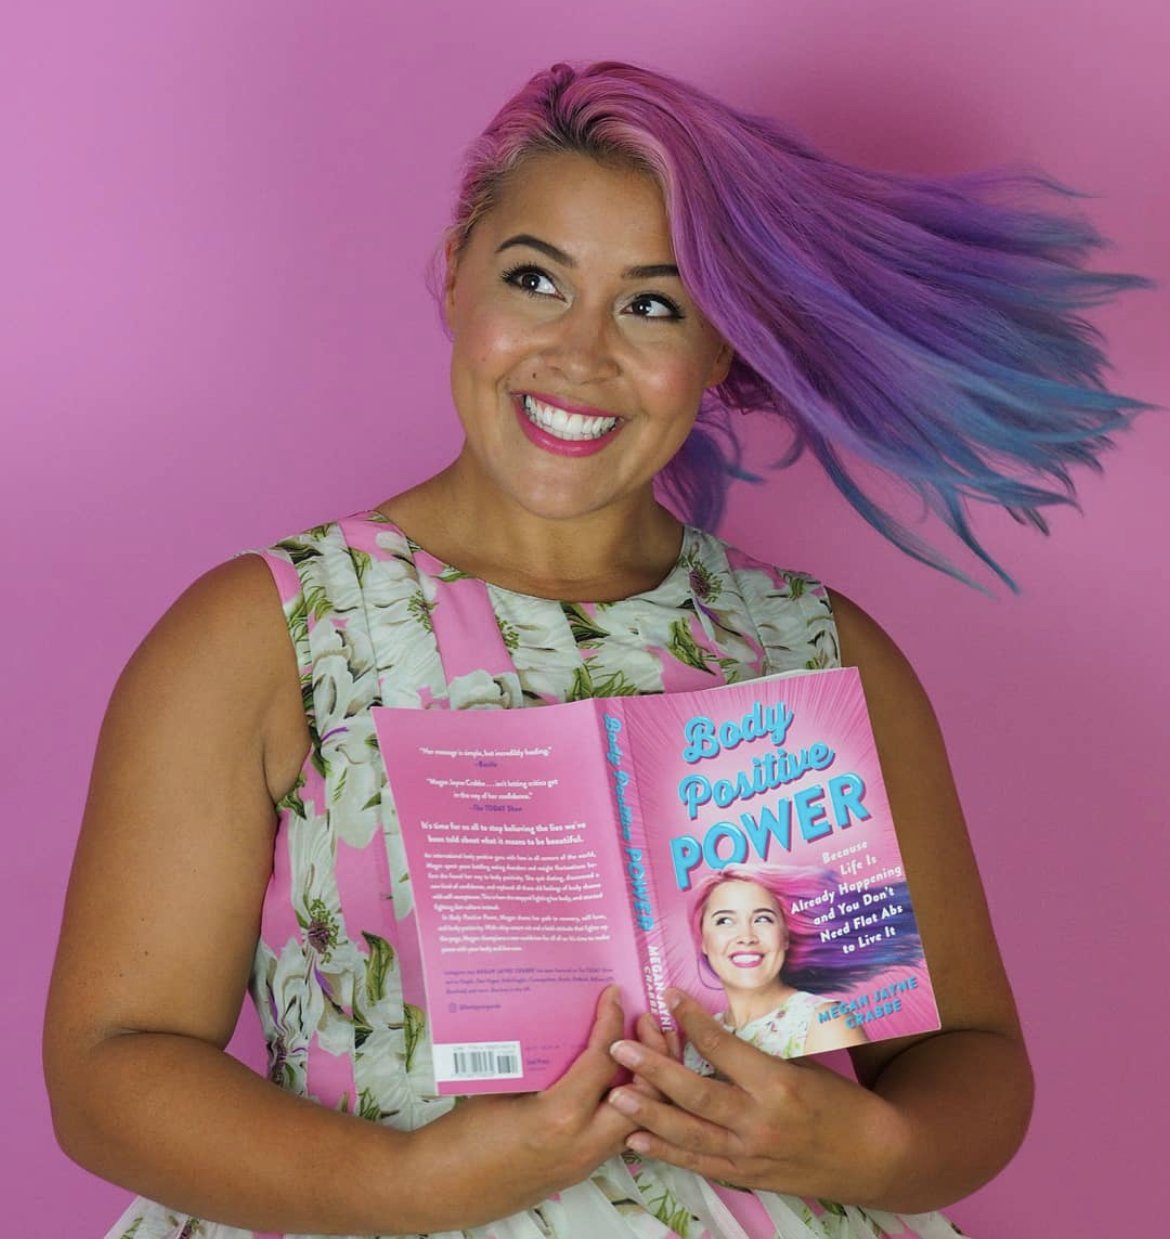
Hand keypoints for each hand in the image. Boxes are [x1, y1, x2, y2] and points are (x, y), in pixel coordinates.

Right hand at [405, 986, 639, 1227]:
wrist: (444, 1187)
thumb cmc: (464, 1135)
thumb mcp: (503, 1086)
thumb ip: (543, 1063)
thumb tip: (564, 1027)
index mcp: (560, 1117)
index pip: (603, 1061)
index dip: (611, 1021)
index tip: (614, 994)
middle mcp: (582, 1144)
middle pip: (643, 1097)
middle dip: (652, 1056)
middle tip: (642, 1023)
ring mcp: (585, 1163)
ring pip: (639, 1121)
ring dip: (645, 1084)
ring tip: (639, 1048)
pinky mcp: (580, 1171)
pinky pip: (619, 1136)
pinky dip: (628, 1106)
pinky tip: (618, 1082)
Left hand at [606, 989, 909, 1203]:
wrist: (873, 1157)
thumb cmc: (841, 1102)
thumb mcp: (803, 1067)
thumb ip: (757, 1057)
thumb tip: (714, 1033)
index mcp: (777, 1085)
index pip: (722, 1048)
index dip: (691, 1020)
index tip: (668, 996)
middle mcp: (759, 1121)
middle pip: (695, 1094)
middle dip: (653, 1070)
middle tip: (620, 1048)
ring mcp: (750, 1154)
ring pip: (689, 1134)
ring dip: (648, 1114)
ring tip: (615, 1096)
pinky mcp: (747, 1176)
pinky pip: (699, 1164)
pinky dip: (667, 1152)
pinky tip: (637, 1140)